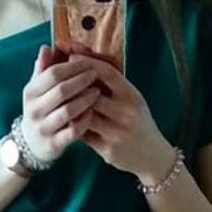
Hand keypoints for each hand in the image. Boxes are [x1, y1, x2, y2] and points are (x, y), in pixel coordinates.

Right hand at [19, 44, 104, 162]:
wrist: (31, 144)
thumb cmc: (40, 110)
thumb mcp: (37, 90)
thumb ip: (42, 70)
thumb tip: (46, 47)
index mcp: (30, 92)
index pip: (52, 74)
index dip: (72, 67)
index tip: (87, 62)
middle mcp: (34, 110)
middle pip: (61, 90)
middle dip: (81, 80)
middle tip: (96, 74)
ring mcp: (43, 128)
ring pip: (68, 111)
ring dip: (85, 99)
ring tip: (98, 92)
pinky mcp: (54, 144)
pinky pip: (73, 131)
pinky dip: (85, 120)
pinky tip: (93, 112)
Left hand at [66, 52, 176, 181]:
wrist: (152, 155)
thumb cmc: (138, 122)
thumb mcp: (132, 99)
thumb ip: (112, 84)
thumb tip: (84, 61)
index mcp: (133, 96)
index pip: (108, 73)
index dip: (88, 62)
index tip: (72, 56)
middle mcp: (126, 113)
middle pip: (92, 95)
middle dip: (73, 85)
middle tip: (58, 78)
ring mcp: (117, 133)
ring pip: (86, 115)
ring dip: (71, 106)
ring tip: (60, 99)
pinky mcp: (108, 150)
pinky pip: (84, 135)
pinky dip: (74, 125)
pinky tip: (67, 119)